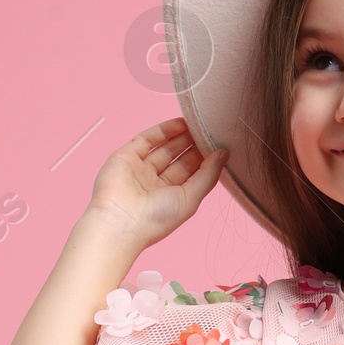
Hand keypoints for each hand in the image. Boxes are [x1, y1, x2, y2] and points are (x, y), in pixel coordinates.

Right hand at [86, 117, 227, 247]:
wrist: (120, 221)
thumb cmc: (156, 219)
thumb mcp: (191, 199)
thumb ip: (208, 175)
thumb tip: (224, 154)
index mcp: (171, 199)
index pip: (191, 174)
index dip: (205, 160)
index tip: (220, 146)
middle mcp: (155, 184)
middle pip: (178, 159)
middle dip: (194, 145)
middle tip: (211, 130)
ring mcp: (140, 170)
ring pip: (164, 148)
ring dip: (181, 136)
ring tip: (199, 123)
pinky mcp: (126, 156)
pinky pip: (147, 139)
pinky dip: (164, 130)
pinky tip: (181, 123)